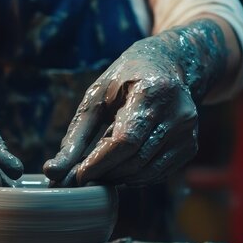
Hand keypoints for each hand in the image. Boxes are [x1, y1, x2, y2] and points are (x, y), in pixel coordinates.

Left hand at [43, 19, 229, 186]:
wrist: (167, 65)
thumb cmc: (125, 79)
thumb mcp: (96, 97)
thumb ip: (75, 136)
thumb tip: (52, 172)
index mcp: (153, 92)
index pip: (125, 140)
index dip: (100, 163)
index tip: (77, 175)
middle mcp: (178, 113)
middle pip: (136, 160)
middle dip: (105, 173)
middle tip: (81, 175)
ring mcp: (187, 132)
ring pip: (147, 172)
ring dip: (118, 178)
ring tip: (98, 169)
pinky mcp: (190, 146)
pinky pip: (158, 173)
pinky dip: (134, 177)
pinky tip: (119, 166)